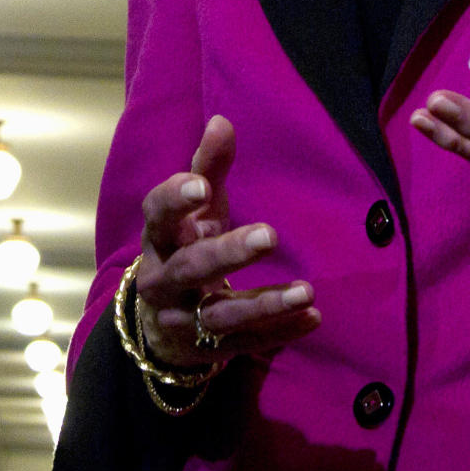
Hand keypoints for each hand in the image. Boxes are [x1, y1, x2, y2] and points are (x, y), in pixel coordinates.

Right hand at [135, 115, 319, 365]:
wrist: (161, 321)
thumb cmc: (186, 243)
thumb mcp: (197, 207)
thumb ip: (209, 166)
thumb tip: (221, 121)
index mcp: (160, 237)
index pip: (157, 215)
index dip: (175, 199)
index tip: (202, 184)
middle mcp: (164, 280)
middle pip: (191, 266)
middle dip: (229, 252)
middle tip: (271, 235)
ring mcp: (184, 319)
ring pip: (221, 315)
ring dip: (265, 304)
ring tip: (307, 291)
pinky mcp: (208, 349)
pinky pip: (245, 343)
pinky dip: (279, 332)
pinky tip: (312, 317)